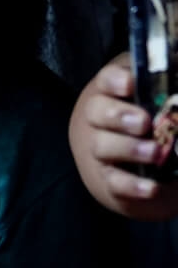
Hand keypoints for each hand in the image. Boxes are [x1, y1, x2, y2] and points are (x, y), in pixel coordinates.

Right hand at [69, 54, 177, 220]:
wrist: (142, 166)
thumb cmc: (153, 120)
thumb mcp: (160, 99)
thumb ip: (169, 83)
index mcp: (113, 93)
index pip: (106, 80)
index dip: (115, 81)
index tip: (131, 84)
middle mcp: (99, 119)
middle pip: (97, 112)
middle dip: (120, 116)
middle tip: (144, 122)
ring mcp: (100, 150)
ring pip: (102, 146)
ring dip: (130, 148)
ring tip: (156, 152)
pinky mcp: (109, 180)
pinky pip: (115, 182)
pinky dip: (133, 185)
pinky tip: (152, 187)